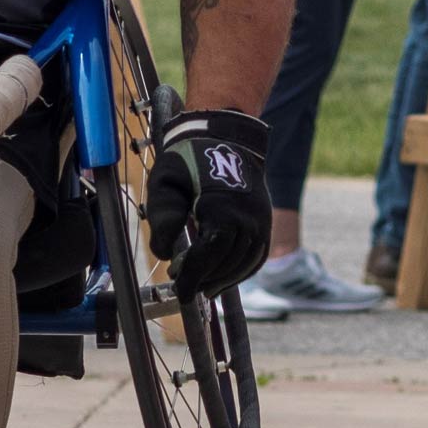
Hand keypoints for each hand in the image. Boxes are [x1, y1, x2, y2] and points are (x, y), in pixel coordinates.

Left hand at [143, 109, 271, 297]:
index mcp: (222, 208)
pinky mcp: (265, 219)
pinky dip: (241, 271)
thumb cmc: (188, 157)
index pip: (209, 254)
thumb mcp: (165, 180)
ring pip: (245, 262)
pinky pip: (257, 255)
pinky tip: (223, 278)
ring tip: (202, 287)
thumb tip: (166, 253)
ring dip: (223, 279)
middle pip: (227, 262)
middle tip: (183, 285)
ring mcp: (260, 219)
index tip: (180, 292)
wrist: (225, 135)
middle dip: (205, 279)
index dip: (194, 277)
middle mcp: (247, 217)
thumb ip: (162, 216)